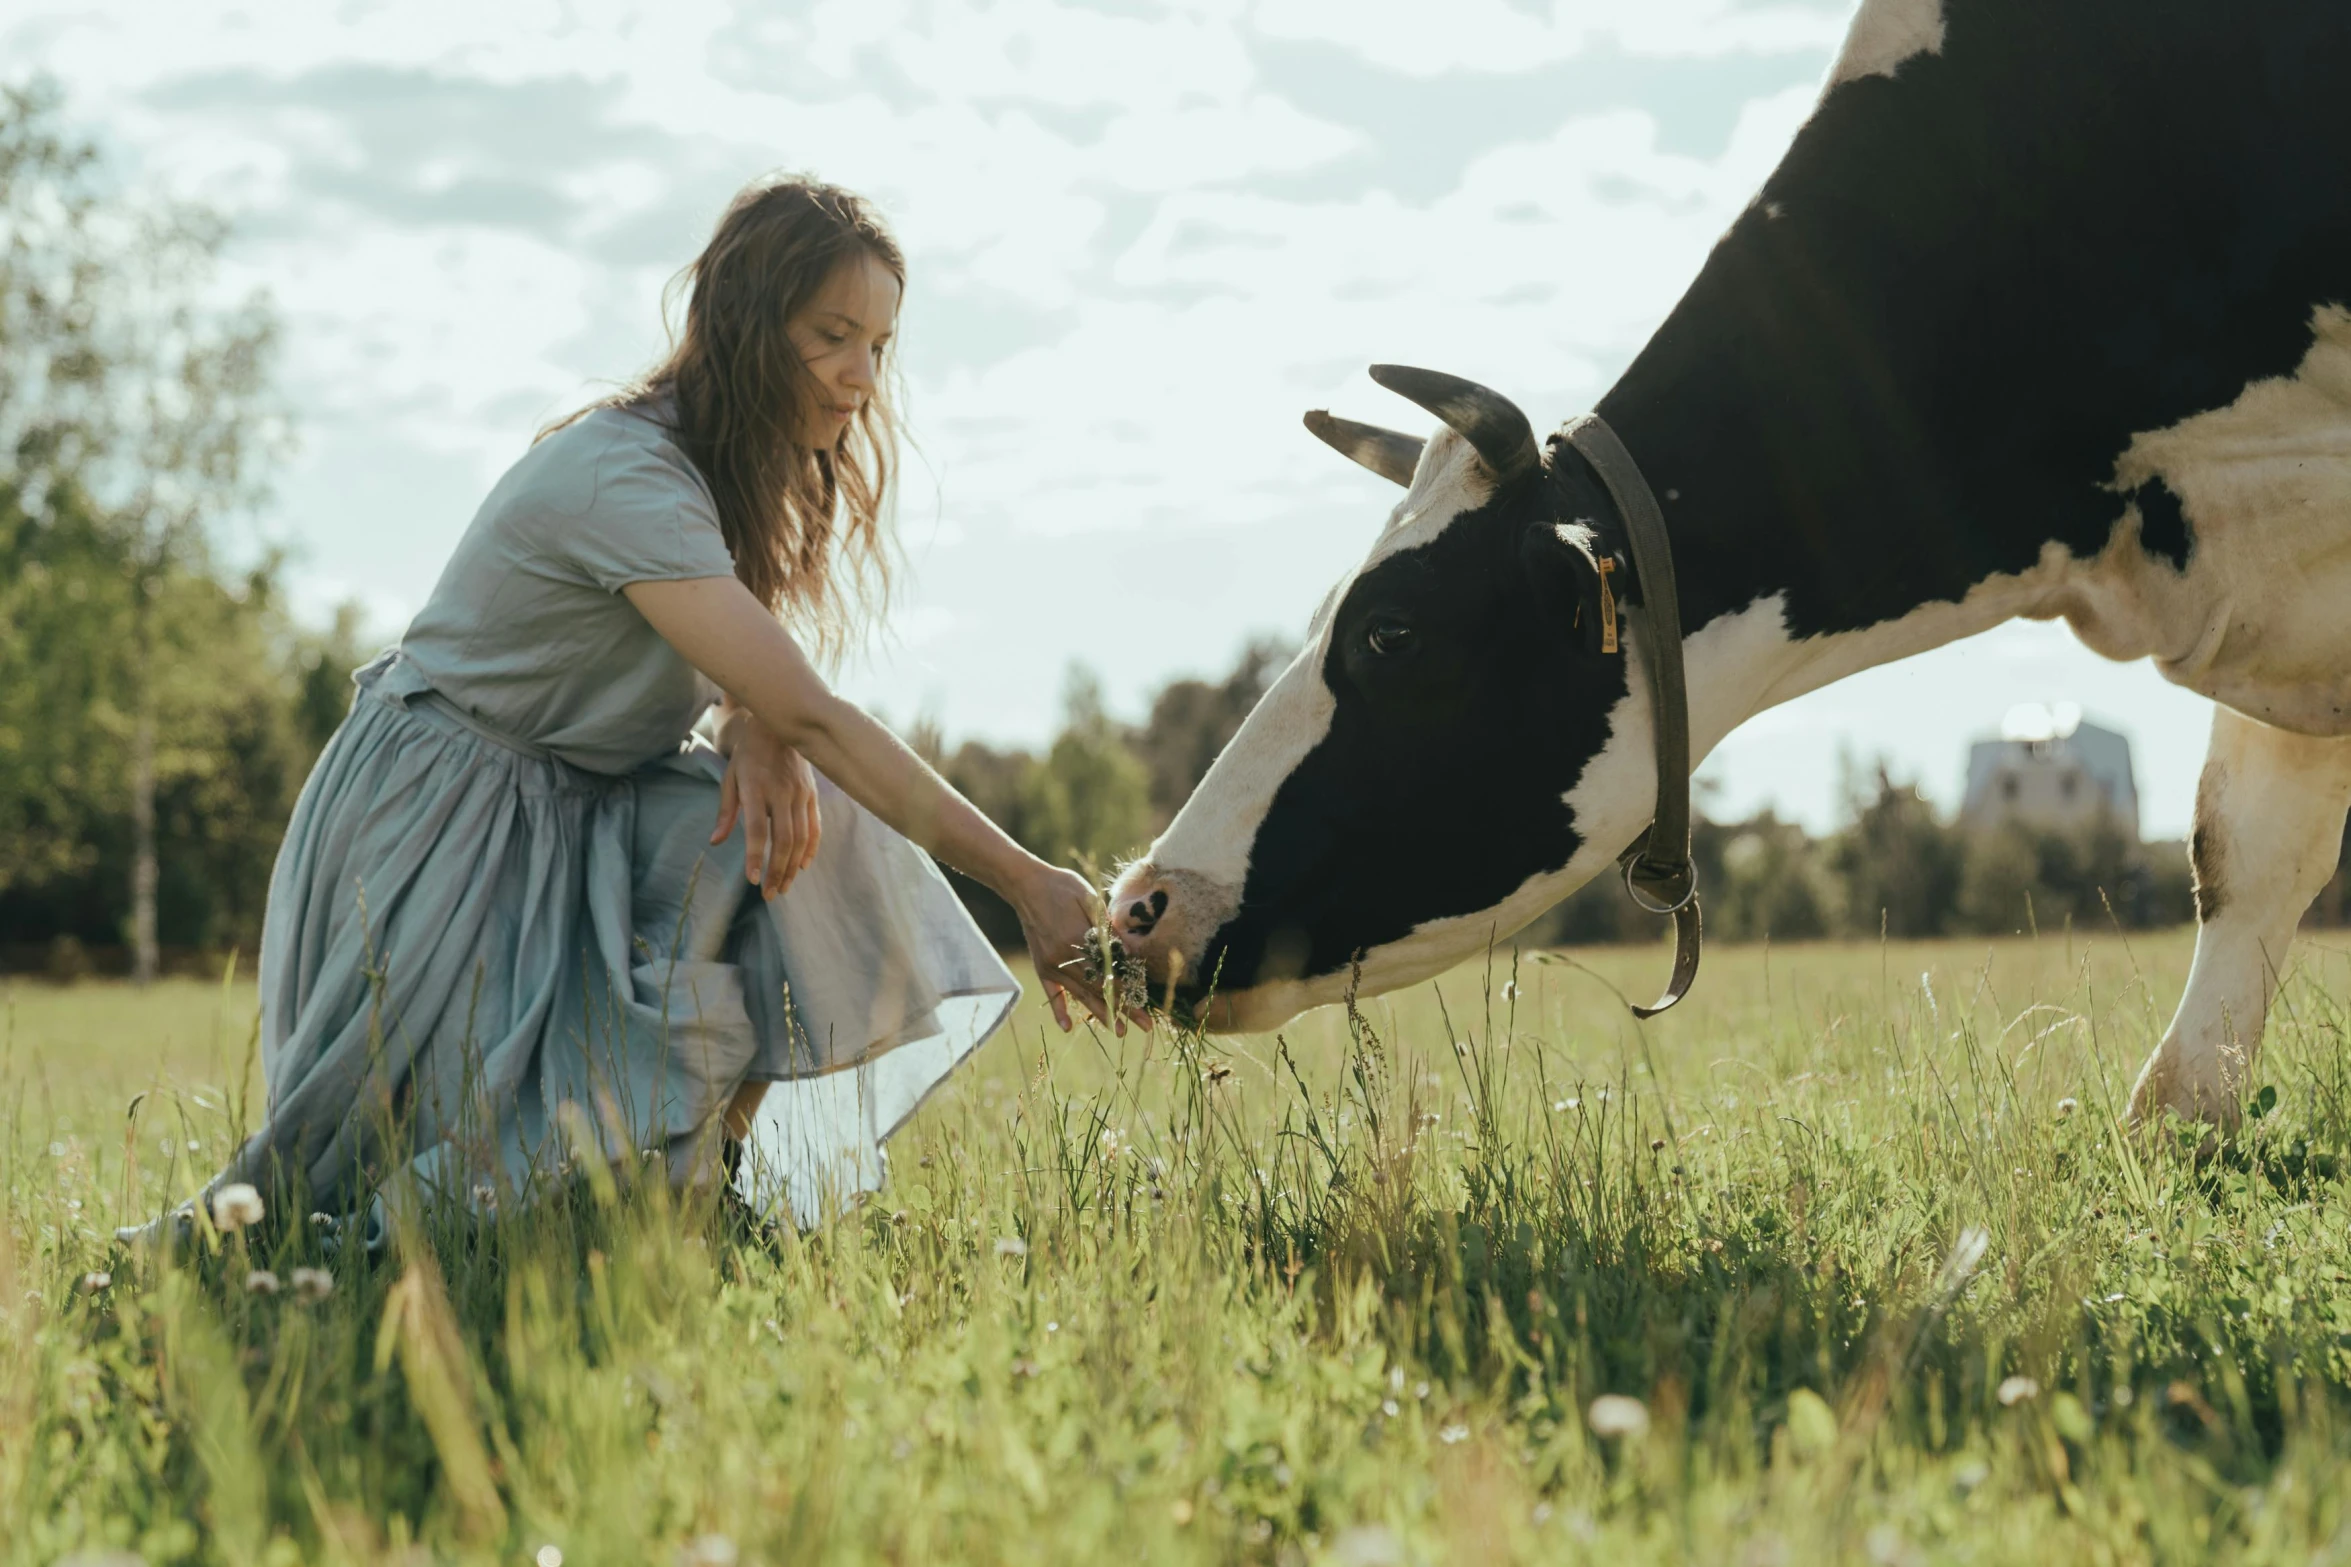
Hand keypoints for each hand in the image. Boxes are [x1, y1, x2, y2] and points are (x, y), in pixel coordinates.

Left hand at [713, 716, 821, 898]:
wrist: (778, 727)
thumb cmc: (749, 755)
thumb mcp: (730, 778)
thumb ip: (726, 811)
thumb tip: (716, 842)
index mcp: (756, 789)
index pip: (758, 829)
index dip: (757, 856)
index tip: (753, 880)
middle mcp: (781, 793)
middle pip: (784, 839)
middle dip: (777, 870)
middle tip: (770, 894)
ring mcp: (800, 794)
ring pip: (801, 838)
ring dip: (792, 866)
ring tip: (783, 886)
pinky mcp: (812, 795)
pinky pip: (814, 827)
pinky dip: (810, 849)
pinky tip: (802, 866)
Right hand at [1010, 862, 1151, 1034]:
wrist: (1026, 884)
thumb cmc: (1063, 887)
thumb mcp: (1090, 900)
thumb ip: (1108, 928)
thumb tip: (1130, 953)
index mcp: (1079, 939)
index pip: (1109, 973)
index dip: (1129, 992)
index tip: (1146, 1007)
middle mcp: (1064, 957)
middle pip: (1098, 989)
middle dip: (1123, 1009)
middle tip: (1144, 1026)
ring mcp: (1051, 964)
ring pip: (1080, 994)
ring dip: (1099, 1013)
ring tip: (1117, 1030)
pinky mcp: (1041, 966)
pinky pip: (1051, 992)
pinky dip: (1059, 1010)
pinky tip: (1067, 1027)